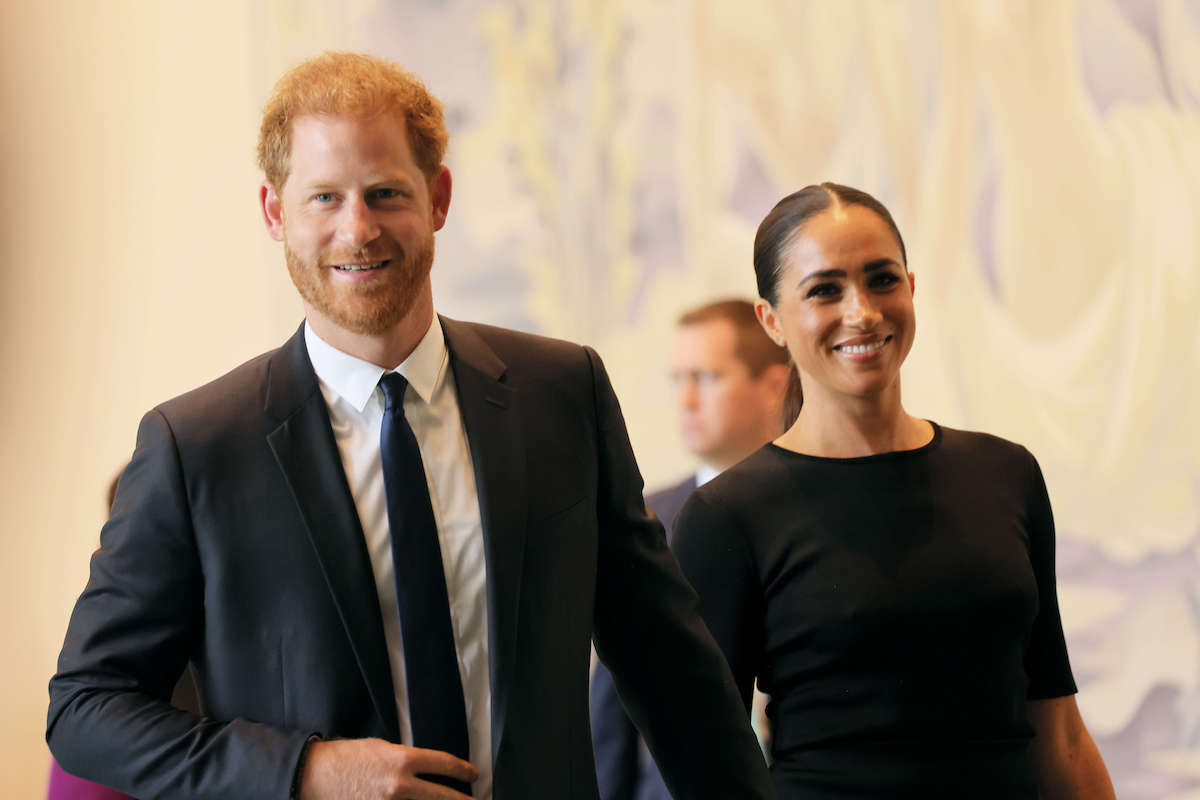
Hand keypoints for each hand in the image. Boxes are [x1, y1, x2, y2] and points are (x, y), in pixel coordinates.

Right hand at [299, 738, 477, 799]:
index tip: (473, 775)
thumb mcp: (380, 748)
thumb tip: (423, 768)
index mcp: (402, 760)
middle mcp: (400, 786)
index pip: (444, 764)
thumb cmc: (344, 759)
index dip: (462, 770)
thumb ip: (405, 760)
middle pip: (443, 797)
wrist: (312, 776)